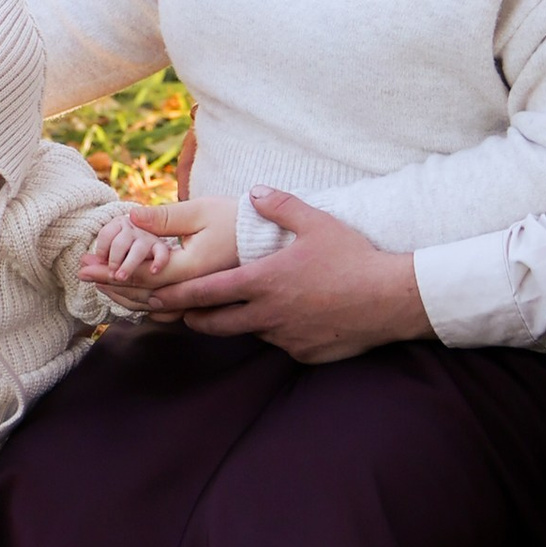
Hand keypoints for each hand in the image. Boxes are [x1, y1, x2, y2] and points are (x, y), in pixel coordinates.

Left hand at [79, 200, 238, 310]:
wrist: (270, 239)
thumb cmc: (238, 220)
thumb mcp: (201, 211)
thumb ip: (164, 218)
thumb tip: (130, 217)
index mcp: (192, 270)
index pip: (141, 277)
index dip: (109, 273)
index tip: (86, 266)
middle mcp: (195, 291)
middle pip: (143, 295)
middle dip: (109, 284)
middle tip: (82, 274)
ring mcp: (201, 299)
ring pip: (155, 306)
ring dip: (124, 294)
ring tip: (98, 282)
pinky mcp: (204, 298)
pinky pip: (169, 307)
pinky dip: (144, 300)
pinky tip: (129, 292)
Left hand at [148, 193, 429, 360]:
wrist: (389, 299)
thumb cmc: (352, 257)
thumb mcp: (316, 222)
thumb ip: (280, 206)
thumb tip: (255, 192)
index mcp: (263, 281)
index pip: (206, 293)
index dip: (177, 297)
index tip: (156, 299)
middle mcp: (267, 314)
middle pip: (214, 323)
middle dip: (193, 318)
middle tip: (179, 314)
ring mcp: (285, 337)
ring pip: (247, 333)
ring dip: (235, 324)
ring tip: (226, 316)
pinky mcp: (303, 353)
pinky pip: (280, 344)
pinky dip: (275, 333)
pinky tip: (287, 321)